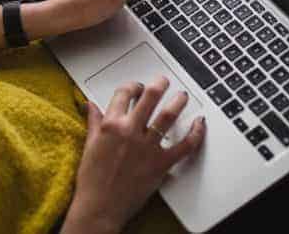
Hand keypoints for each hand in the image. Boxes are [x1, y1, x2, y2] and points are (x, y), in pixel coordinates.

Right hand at [61, 76, 206, 233]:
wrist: (100, 207)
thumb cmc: (92, 180)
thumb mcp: (89, 145)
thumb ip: (94, 122)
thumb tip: (91, 105)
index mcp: (111, 125)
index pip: (124, 93)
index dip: (133, 86)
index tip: (138, 87)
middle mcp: (130, 131)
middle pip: (150, 96)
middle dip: (160, 84)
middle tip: (164, 81)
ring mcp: (147, 147)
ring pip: (168, 115)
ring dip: (178, 101)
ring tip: (182, 96)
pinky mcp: (160, 163)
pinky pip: (184, 145)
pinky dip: (195, 133)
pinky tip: (199, 124)